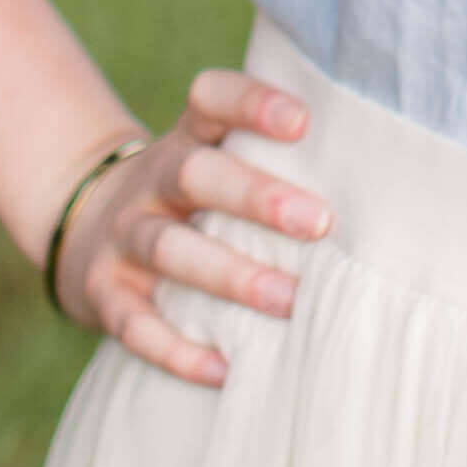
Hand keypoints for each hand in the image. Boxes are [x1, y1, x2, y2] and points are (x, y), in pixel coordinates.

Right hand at [53, 68, 332, 385]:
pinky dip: (176, 350)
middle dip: (256, 197)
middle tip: (318, 223)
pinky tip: (225, 367)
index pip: (211, 99)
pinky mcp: (103, 294)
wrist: (84, 228)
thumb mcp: (214, 158)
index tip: (303, 121)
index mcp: (188, 139)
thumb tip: (381, 176)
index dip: (251, 104)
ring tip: (289, 300)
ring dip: (231, 276)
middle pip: (196, 175)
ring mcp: (123, 237)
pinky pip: (134, 324)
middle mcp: (152, 181)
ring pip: (170, 250)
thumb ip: (275, 159)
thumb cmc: (193, 198)